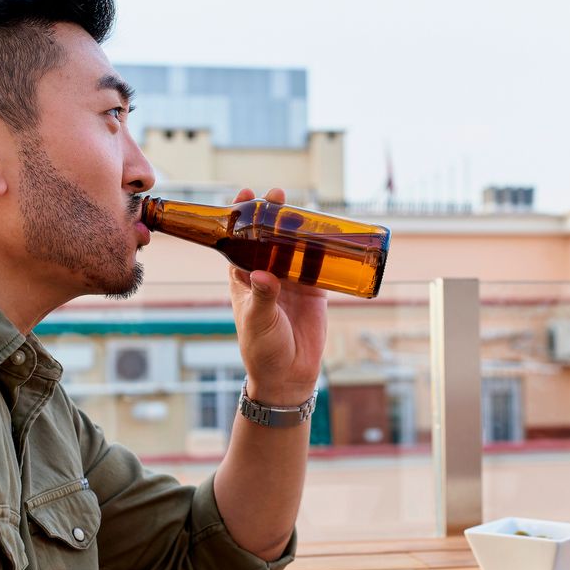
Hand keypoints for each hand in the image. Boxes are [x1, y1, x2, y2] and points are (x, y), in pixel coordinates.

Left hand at [228, 187, 328, 406]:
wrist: (289, 376)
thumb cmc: (262, 350)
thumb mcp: (258, 322)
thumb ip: (262, 298)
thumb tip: (263, 275)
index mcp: (244, 278)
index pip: (238, 241)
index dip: (240, 218)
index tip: (244, 194)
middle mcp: (267, 275)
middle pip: (269, 237)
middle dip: (273, 215)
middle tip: (278, 194)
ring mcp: (291, 281)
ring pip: (295, 247)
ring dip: (299, 228)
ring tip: (304, 208)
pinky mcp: (315, 290)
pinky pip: (320, 263)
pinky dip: (325, 249)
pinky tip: (331, 233)